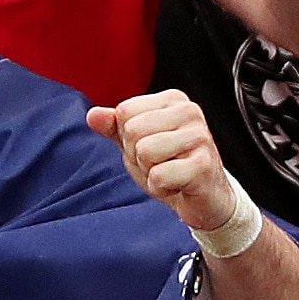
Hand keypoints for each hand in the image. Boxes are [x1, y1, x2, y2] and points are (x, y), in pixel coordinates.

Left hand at [93, 88, 250, 242]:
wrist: (205, 199)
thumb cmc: (172, 167)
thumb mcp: (136, 144)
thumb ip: (114, 127)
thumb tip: (93, 115)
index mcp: (172, 100)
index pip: (124, 111)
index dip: (127, 138)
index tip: (150, 147)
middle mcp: (189, 112)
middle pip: (132, 131)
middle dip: (138, 156)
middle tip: (161, 163)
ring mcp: (199, 137)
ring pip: (144, 152)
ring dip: (150, 172)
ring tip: (170, 173)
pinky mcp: (203, 165)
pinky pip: (158, 176)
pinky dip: (161, 188)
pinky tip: (177, 186)